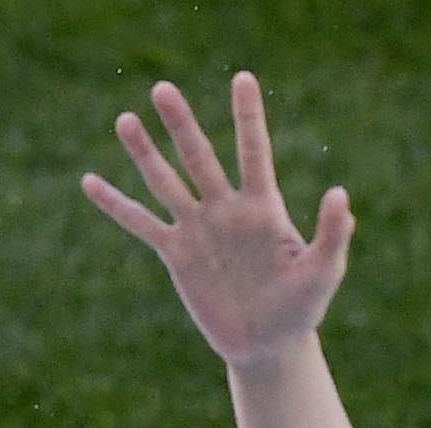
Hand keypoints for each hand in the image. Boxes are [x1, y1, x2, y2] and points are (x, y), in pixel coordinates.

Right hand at [83, 72, 354, 369]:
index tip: (242, 79)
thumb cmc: (301, 308)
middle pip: (200, 157)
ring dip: (145, 153)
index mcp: (263, 207)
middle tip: (163, 89)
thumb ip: (332, 235)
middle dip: (182, 125)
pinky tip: (89, 182)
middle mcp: (226, 209)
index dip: (248, 118)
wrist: (268, 344)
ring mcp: (198, 228)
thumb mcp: (323, 273)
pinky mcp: (176, 254)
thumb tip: (340, 194)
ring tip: (125, 120)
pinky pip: (142, 224)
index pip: (254, 153)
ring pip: (166, 182)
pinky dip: (116, 205)